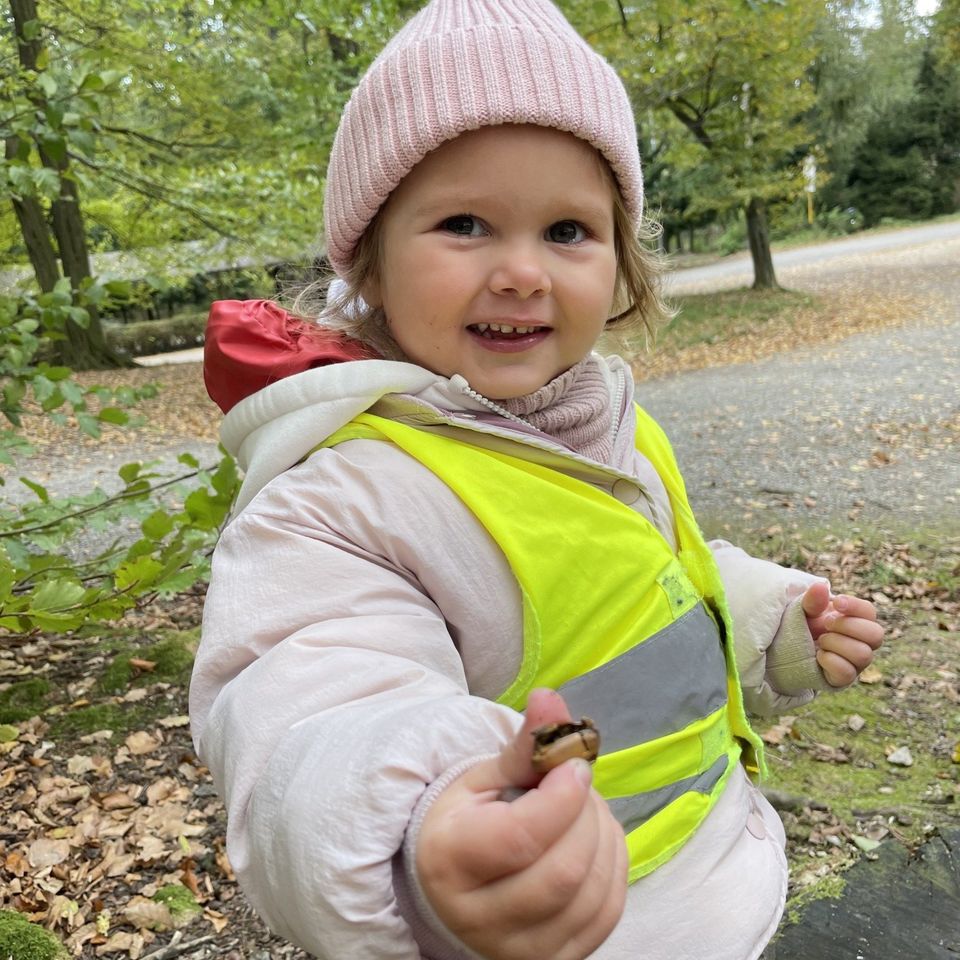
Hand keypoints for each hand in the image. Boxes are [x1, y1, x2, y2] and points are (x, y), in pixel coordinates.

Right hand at [416, 688, 626, 959]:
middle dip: (587, 816)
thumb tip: (551, 698)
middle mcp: (477, 918)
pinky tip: (596, 841)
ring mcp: (517, 950)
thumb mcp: (485, 776)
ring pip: (591, 896)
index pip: (522, 837)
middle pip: (563, 872)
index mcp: (449, 860)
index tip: (575, 766)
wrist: (452, 883)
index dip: (563, 796)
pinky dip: (614, 868)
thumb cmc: (469, 819)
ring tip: (586, 809)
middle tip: (580, 785)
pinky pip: (606, 916)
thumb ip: (525, 744)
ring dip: (605, 839)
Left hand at [802, 582, 883, 686]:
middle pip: (876, 635)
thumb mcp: (803, 610)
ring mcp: (855, 662)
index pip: (870, 612)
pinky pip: (847, 673)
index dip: (856, 606)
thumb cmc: (801, 626)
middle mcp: (862, 642)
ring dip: (836, 643)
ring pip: (863, 654)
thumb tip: (821, 586)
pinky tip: (818, 655)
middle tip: (826, 624)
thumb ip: (813, 600)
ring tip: (820, 640)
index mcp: (856, 621)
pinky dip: (829, 660)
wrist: (785, 651)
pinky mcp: (843, 678)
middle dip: (848, 626)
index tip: (836, 603)